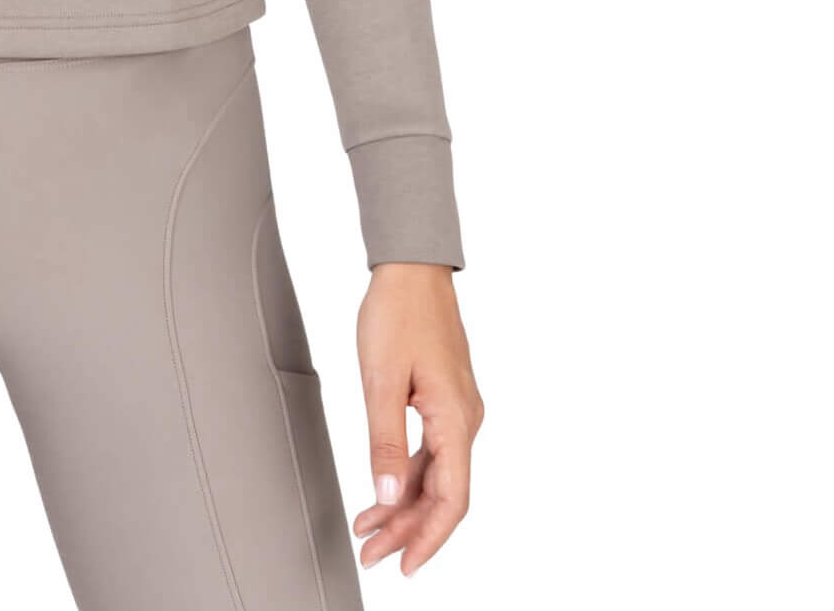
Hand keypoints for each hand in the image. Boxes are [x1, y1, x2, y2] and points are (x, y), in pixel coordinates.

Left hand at [352, 261, 481, 575]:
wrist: (412, 268)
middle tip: (371, 553)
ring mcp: (456, 411)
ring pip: (435, 475)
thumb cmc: (398, 312)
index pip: (451, 499)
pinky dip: (405, 474)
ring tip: (368, 529)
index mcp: (456, 419)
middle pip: (443, 493)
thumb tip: (385, 492)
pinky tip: (382, 490)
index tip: (404, 565)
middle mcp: (465, 420)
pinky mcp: (444, 400)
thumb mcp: (380, 376)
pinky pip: (430, 452)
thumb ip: (384, 439)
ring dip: (403, 505)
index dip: (428, 538)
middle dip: (408, 529)